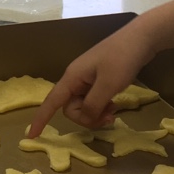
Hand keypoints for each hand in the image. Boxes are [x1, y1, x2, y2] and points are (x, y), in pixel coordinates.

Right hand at [28, 22, 156, 136]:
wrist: (141, 38)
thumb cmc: (122, 58)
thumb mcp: (108, 85)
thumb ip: (93, 105)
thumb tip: (84, 118)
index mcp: (72, 77)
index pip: (51, 102)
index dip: (41, 119)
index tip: (32, 136)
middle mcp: (76, 79)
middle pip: (71, 108)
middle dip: (87, 117)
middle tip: (109, 117)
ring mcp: (87, 79)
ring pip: (84, 106)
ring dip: (97, 113)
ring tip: (115, 110)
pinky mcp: (99, 79)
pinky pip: (93, 100)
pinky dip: (102, 106)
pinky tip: (115, 104)